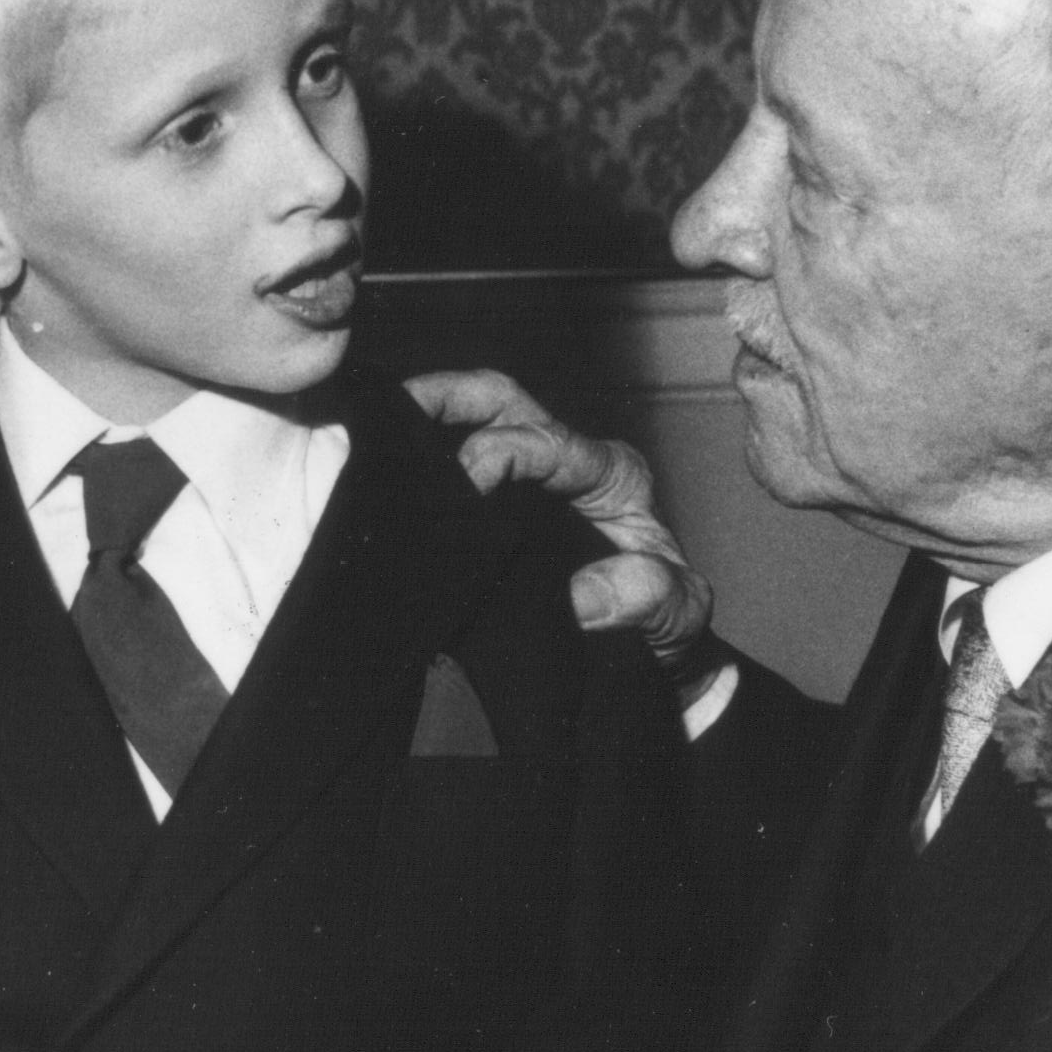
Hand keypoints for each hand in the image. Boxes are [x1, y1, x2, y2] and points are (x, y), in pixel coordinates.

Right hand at [403, 369, 713, 665]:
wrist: (652, 657)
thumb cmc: (665, 623)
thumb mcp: (679, 612)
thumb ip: (648, 595)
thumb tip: (585, 597)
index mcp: (613, 476)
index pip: (548, 442)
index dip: (502, 452)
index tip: (466, 484)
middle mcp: (573, 466)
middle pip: (503, 403)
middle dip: (448, 395)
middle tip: (395, 405)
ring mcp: (534, 483)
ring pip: (474, 422)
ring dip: (425, 418)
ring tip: (373, 429)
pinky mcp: (504, 508)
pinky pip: (458, 467)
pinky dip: (421, 461)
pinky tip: (382, 472)